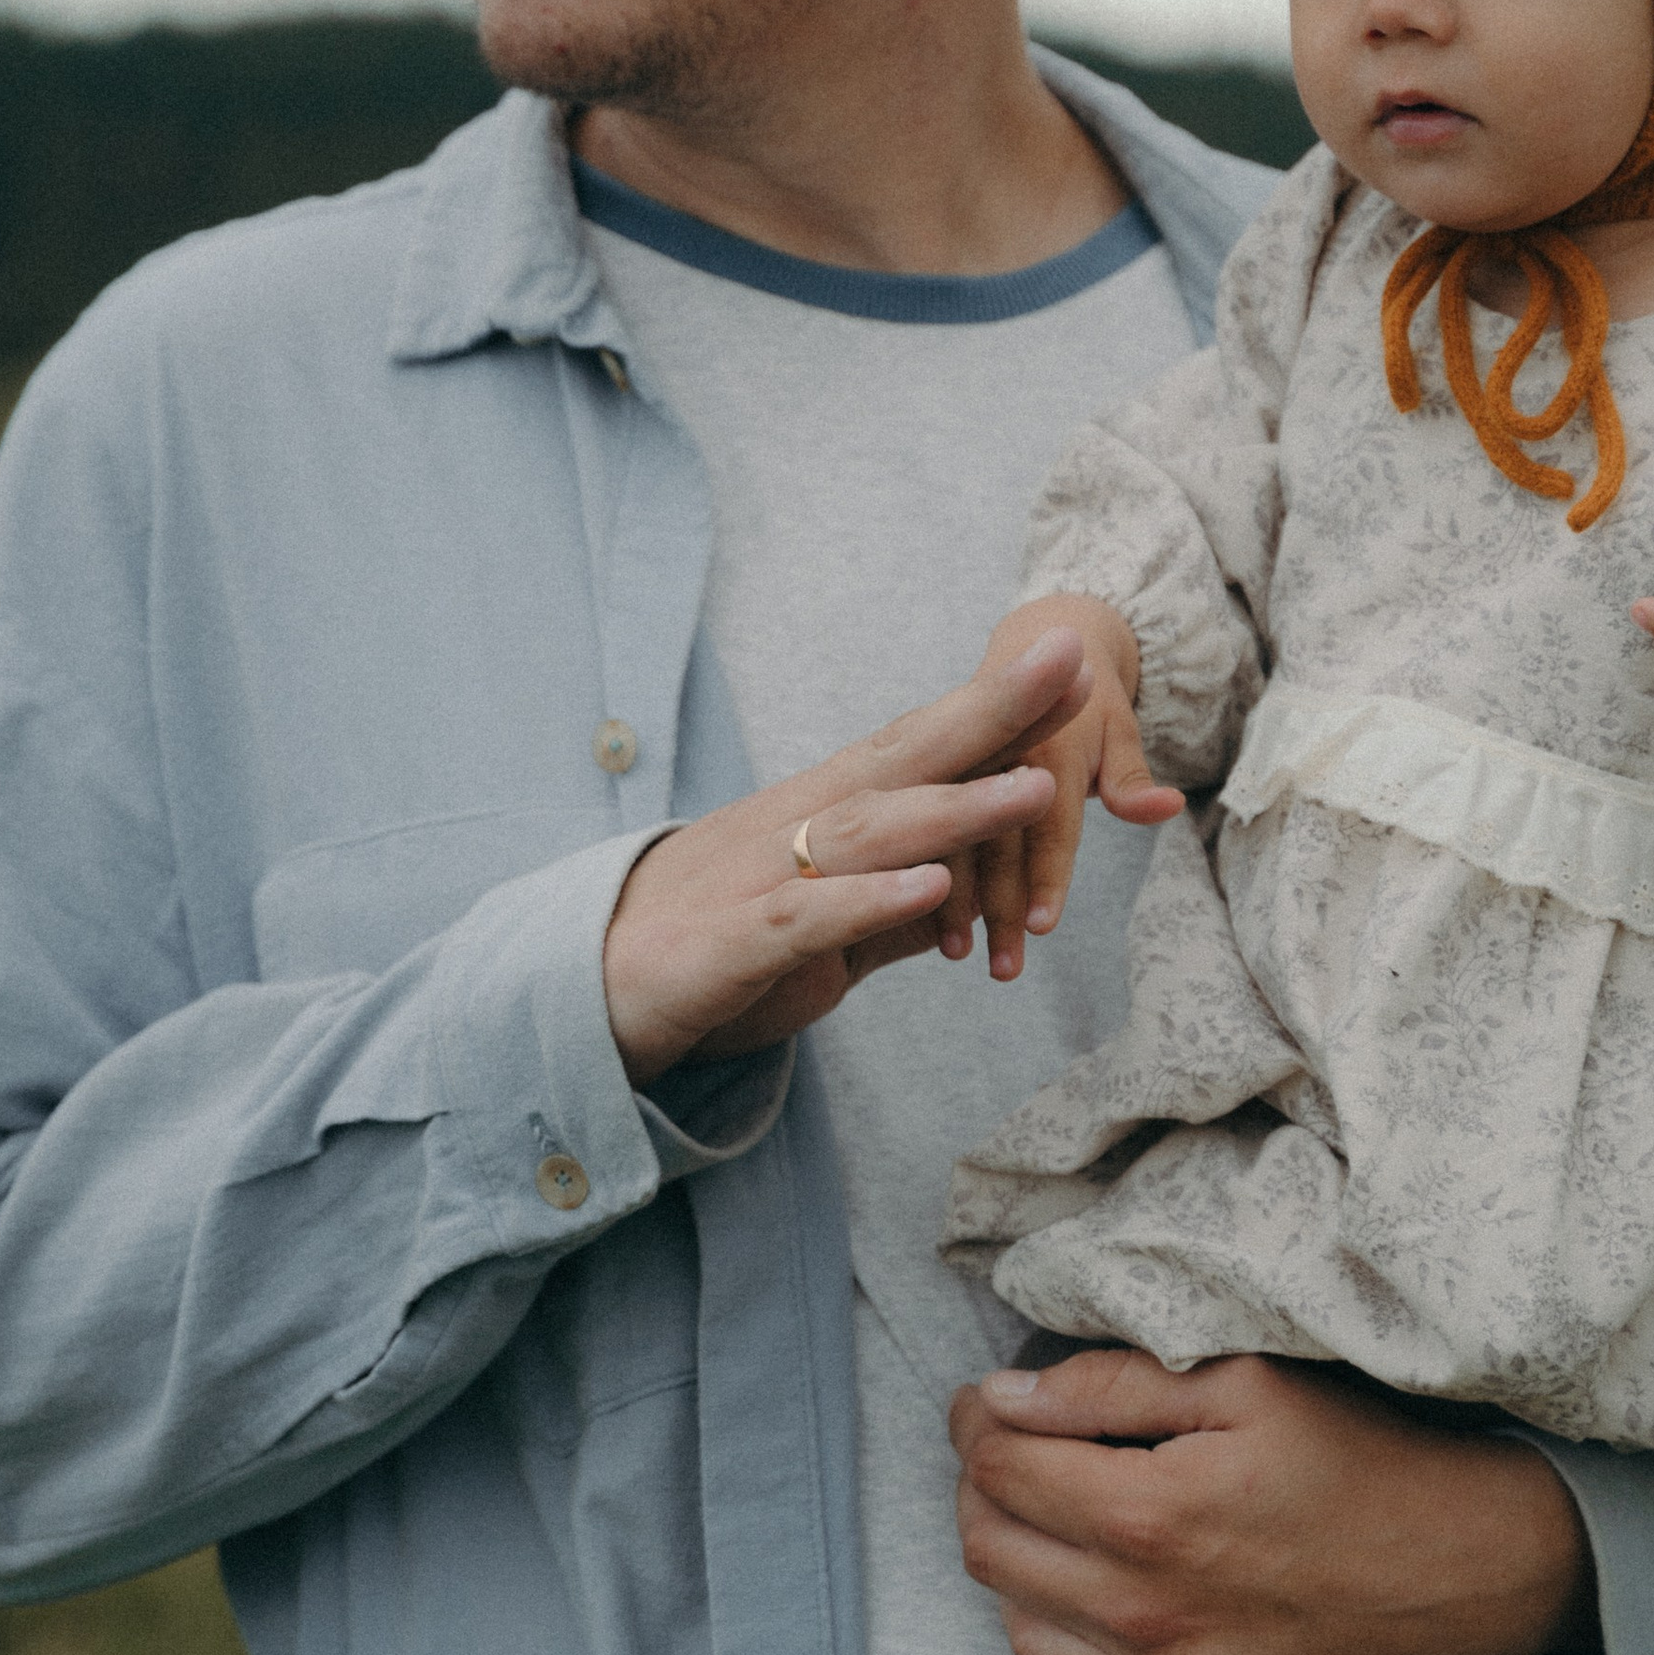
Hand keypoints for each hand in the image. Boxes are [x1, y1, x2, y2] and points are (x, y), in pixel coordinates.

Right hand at [603, 626, 1087, 1085]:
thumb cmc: (715, 954)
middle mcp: (794, 828)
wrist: (583, 993)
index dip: (993, 708)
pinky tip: (934, 889)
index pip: (918, 748)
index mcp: (820, 818)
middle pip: (902, 758)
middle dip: (988, 711)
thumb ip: (894, 909)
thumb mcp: (825, 932)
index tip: (1070, 663)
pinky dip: (871, 901)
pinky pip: (810, 918)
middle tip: (1067, 660)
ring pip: (870, 832)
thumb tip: (971, 890)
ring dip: (956, 808)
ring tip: (1036, 788)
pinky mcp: (734, 944)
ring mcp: (762, 878)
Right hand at [939, 595, 1180, 980]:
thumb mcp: (1118, 729)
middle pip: (997, 841)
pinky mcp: (934, 774)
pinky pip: (924, 829)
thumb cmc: (1090, 703)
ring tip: (959, 954)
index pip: (1048, 822)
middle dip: (999, 906)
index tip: (1042, 926)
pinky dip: (926, 875)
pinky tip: (927, 923)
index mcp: (1046, 742)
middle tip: (1007, 966)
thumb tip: (1166, 807)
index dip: (1046, 874)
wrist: (1038, 643)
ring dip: (954, 902)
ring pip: (953, 839)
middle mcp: (996, 753)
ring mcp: (959, 764)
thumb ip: (1130, 778)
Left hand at [947, 1347, 1594, 1654]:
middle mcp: (1147, 1623)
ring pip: (1022, 1637)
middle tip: (1023, 1464)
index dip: (978, 1425)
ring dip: (1029, 1579)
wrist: (1464, 1579)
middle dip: (988, 1494)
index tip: (988, 1409)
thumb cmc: (1357, 1465)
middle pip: (989, 1552)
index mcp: (1150, 1519)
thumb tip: (998, 1402)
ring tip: (1077, 1538)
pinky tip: (1120, 1618)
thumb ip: (1109, 1385)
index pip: (994, 1469)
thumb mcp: (1246, 1385)